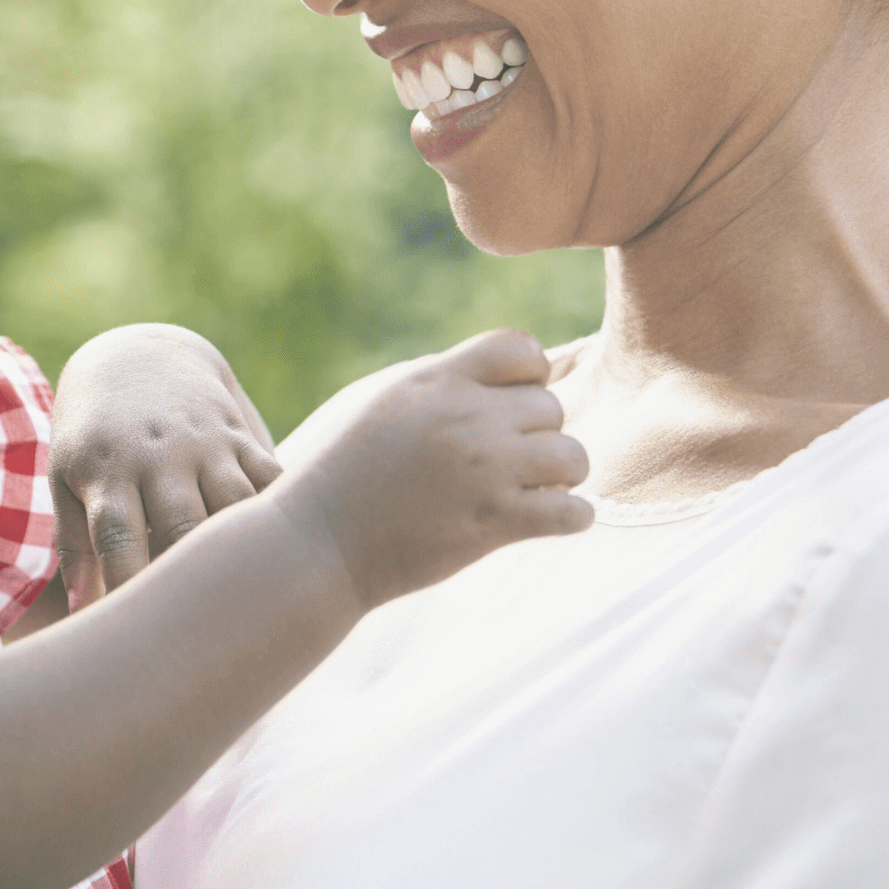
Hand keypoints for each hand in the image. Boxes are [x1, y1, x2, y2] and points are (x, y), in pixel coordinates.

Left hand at [51, 324, 285, 607]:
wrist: (136, 357)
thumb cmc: (93, 435)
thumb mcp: (67, 476)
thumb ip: (75, 543)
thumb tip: (83, 614)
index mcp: (109, 470)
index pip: (119, 538)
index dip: (128, 588)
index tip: (137, 637)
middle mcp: (159, 456)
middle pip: (183, 526)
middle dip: (191, 577)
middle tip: (203, 632)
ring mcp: (204, 443)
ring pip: (235, 503)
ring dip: (245, 548)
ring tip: (256, 600)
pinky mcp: (238, 435)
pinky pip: (270, 475)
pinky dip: (284, 510)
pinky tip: (297, 552)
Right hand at [264, 329, 590, 610]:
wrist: (316, 541)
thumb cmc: (340, 469)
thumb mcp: (381, 399)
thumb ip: (439, 381)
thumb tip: (494, 372)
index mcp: (438, 381)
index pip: (522, 347)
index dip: (528, 375)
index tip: (509, 404)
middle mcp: (467, 418)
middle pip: (551, 406)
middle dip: (538, 433)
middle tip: (512, 460)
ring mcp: (484, 471)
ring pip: (572, 456)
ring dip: (561, 475)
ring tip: (535, 489)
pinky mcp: (494, 524)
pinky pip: (572, 513)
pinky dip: (571, 518)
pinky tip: (548, 520)